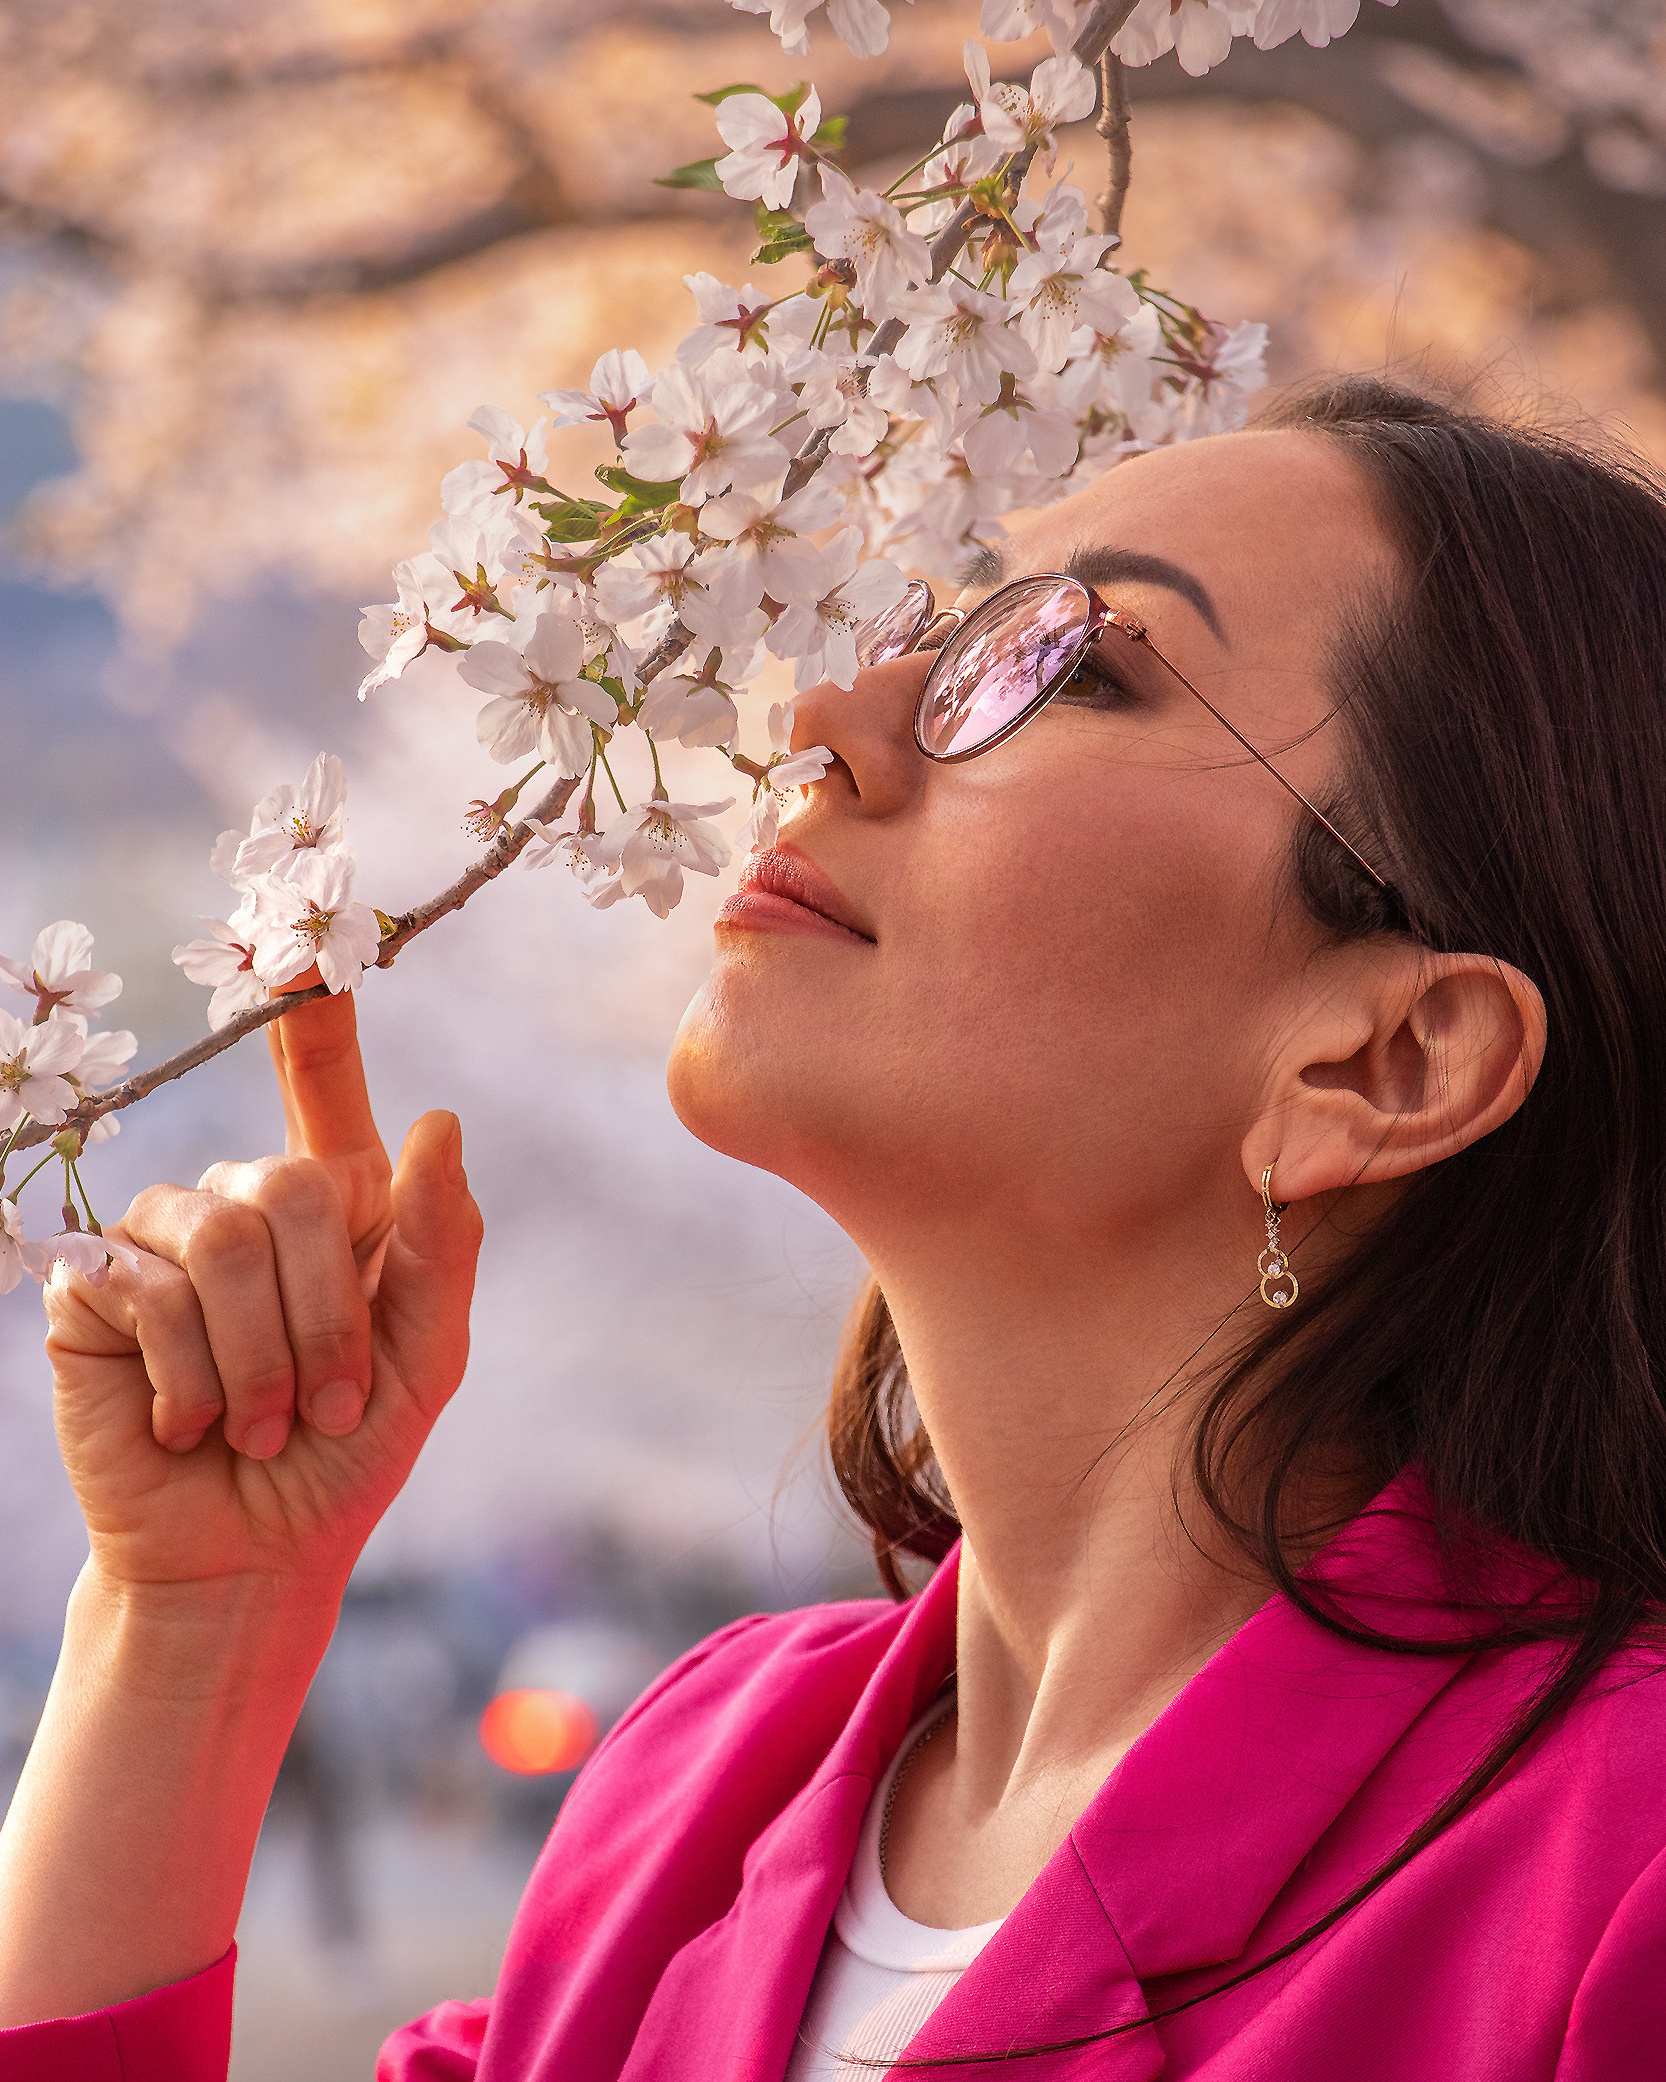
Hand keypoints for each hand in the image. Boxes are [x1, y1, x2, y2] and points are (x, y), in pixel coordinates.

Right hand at [41, 979, 483, 1598]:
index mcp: (336, 1209)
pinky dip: (193, 1375)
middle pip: (293, 1185)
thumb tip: (438, 1120)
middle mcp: (246, 1206)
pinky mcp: (97, 1291)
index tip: (314, 955)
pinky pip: (152, 1289)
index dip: (318, 1022)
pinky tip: (189, 1424)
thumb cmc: (345, 1454)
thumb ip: (438, 1242)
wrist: (252, 1553)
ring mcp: (165, 1242)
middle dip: (324, 1314)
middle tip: (325, 1405)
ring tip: (258, 1426)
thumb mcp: (426, 1355)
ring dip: (259, 1356)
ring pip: (224, 1237)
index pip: (324, 1090)